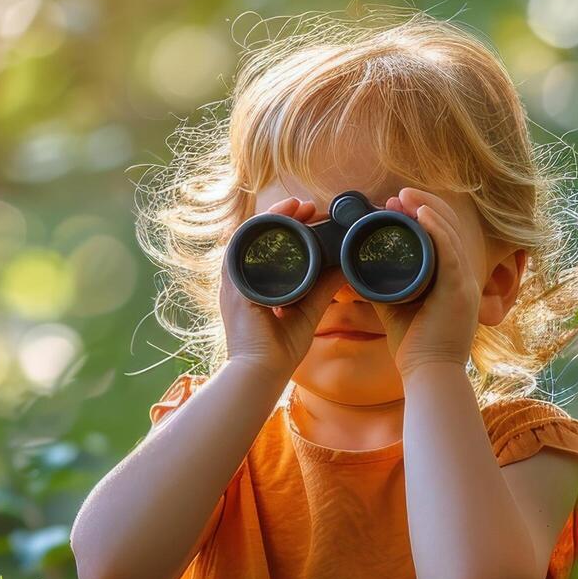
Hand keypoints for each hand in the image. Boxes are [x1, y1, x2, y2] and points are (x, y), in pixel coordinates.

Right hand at [219, 196, 345, 380]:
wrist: (262, 373)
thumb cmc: (279, 350)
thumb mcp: (308, 310)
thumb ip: (323, 288)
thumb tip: (344, 267)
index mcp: (254, 285)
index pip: (268, 245)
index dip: (287, 226)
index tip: (310, 214)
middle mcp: (240, 279)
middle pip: (257, 235)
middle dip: (280, 216)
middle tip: (304, 204)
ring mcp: (233, 282)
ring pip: (248, 236)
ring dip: (271, 218)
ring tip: (295, 206)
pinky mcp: (233, 288)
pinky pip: (241, 250)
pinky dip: (258, 232)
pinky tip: (277, 220)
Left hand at [376, 187, 486, 378]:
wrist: (428, 374)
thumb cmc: (414, 346)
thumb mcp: (398, 307)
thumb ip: (386, 287)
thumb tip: (360, 269)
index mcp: (452, 278)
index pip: (443, 235)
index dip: (422, 215)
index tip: (395, 204)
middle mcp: (463, 276)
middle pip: (449, 227)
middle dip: (423, 205)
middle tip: (397, 194)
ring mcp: (464, 282)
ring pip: (450, 233)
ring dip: (427, 210)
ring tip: (404, 196)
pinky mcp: (459, 291)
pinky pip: (451, 252)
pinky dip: (437, 229)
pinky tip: (422, 214)